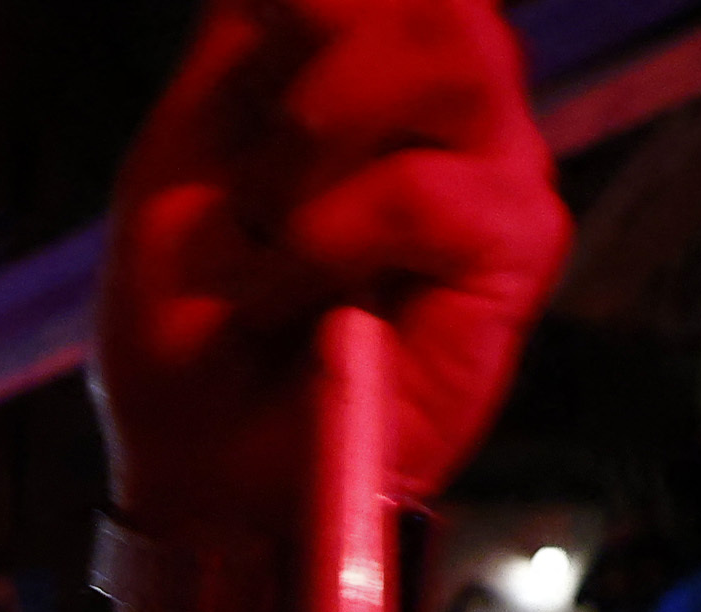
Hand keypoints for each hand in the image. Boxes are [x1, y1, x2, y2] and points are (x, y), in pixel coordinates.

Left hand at [91, 0, 563, 536]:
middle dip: (319, 33)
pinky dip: (330, 236)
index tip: (266, 11)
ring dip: (321, 135)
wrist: (208, 475)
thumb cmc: (192, 332)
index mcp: (376, 74)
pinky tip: (290, 290)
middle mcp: (453, 110)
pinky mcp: (514, 252)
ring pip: (449, 59)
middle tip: (254, 143)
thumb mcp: (186, 159)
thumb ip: (241, 43)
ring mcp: (496, 174)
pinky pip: (427, 191)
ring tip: (269, 222)